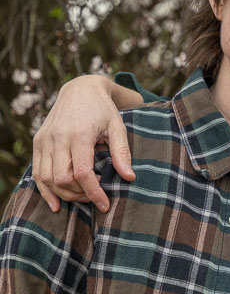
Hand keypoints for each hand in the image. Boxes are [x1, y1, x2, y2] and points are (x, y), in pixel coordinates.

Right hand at [31, 75, 137, 212]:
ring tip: (83, 196)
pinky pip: (37, 172)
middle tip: (96, 196)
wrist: (80, 89)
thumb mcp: (118, 127)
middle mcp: (57, 138)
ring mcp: (44, 140)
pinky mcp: (38, 142)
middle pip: (62, 179)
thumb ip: (122, 152)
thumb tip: (130, 178)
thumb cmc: (103, 109)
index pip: (82, 173)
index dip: (93, 192)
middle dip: (79, 194)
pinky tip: (56, 203)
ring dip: (64, 194)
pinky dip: (45, 190)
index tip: (105, 205)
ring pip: (46, 179)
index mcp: (79, 134)